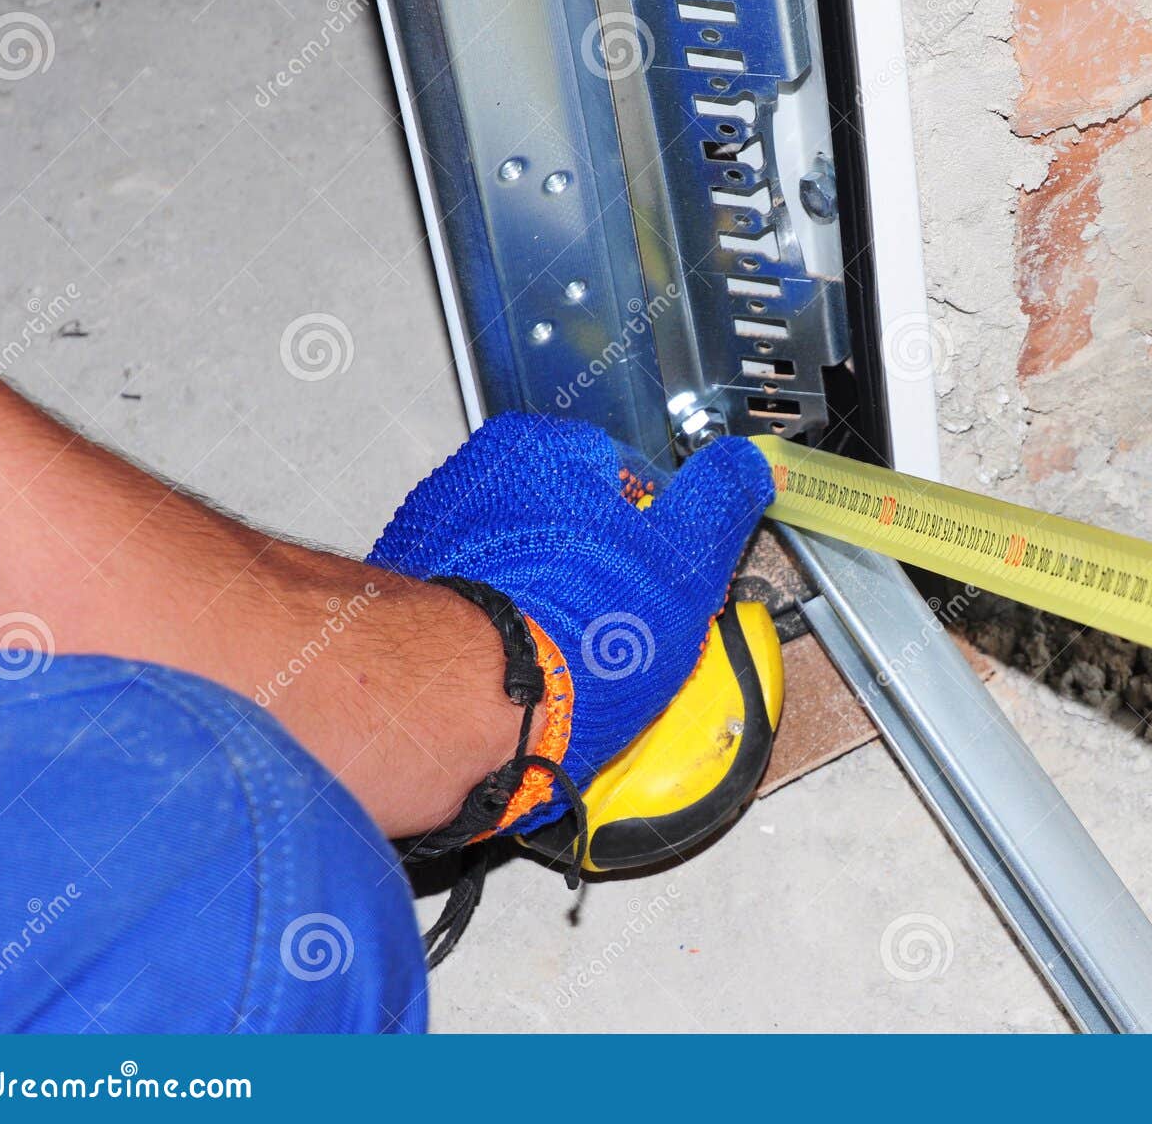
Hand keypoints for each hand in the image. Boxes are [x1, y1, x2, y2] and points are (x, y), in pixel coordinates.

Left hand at [367, 413, 773, 831]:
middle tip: (615, 623)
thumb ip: (718, 502)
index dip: (649, 529)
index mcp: (544, 449)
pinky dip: (492, 631)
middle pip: (555, 517)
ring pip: (511, 563)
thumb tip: (744, 468)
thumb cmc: (579, 629)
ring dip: (538, 598)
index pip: (617, 472)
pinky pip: (468, 606)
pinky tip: (519, 667)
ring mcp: (430, 537)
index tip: (657, 573)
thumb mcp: (686, 560)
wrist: (478, 703)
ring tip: (567, 657)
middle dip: (587, 563)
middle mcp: (473, 477)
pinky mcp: (408, 599)